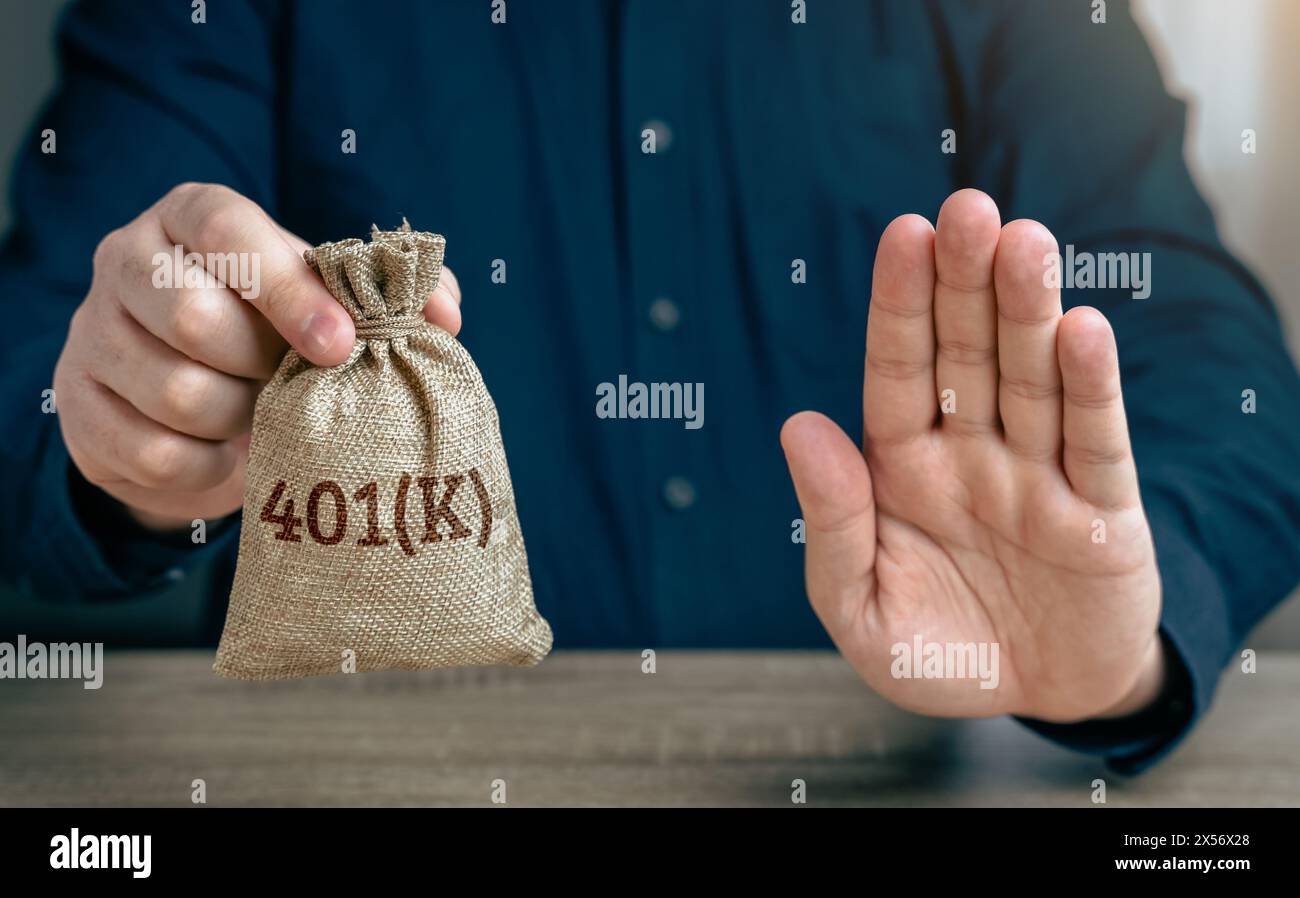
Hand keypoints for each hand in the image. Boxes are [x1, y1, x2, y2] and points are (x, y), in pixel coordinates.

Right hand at [53, 183, 462, 531]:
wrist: (195, 403)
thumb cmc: (276, 336)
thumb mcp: (325, 302)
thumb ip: (389, 297)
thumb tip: (445, 312)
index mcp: (194, 216)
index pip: (231, 233)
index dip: (290, 290)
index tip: (341, 343)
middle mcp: (128, 260)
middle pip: (195, 318)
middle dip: (265, 367)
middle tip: (296, 384)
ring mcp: (94, 334)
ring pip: (176, 391)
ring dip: (243, 419)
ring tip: (266, 418)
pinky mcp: (79, 408)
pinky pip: (154, 452)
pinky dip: (209, 465)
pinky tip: (229, 452)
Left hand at [781, 189, 1163, 723]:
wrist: (1034, 699)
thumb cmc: (939, 651)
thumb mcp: (861, 610)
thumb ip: (831, 524)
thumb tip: (801, 427)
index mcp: (905, 467)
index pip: (899, 371)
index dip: (901, 305)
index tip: (902, 234)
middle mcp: (972, 453)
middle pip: (967, 354)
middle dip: (965, 283)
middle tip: (966, 208)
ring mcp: (1039, 474)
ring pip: (1032, 380)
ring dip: (1029, 313)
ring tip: (1024, 244)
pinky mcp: (1101, 512)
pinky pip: (1094, 443)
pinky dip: (1089, 389)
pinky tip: (1082, 331)